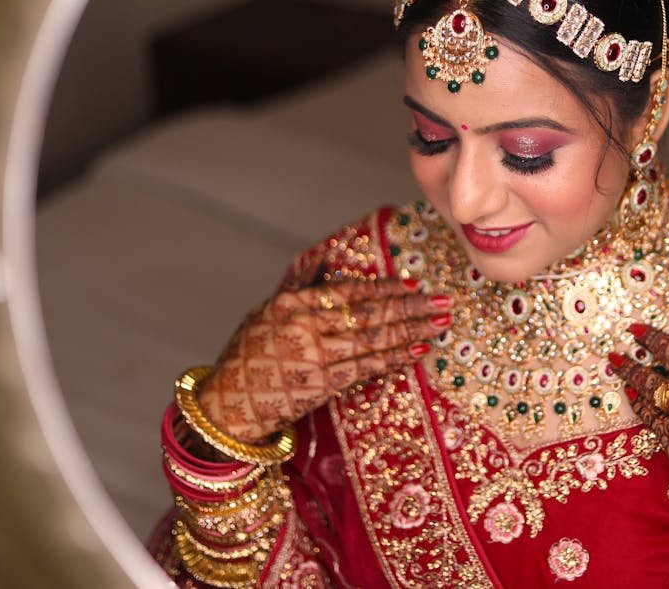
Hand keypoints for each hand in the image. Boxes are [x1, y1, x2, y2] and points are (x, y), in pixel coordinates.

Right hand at [198, 277, 450, 441]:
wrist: (228, 406)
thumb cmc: (248, 358)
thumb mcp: (267, 314)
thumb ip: (302, 292)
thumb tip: (328, 262)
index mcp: (291, 304)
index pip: (348, 291)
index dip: (384, 287)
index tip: (411, 282)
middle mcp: (304, 325)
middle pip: (369, 312)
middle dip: (410, 305)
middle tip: (440, 300)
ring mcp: (315, 355)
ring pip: (375, 338)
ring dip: (412, 329)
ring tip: (440, 321)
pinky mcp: (323, 385)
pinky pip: (368, 367)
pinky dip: (397, 357)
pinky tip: (419, 349)